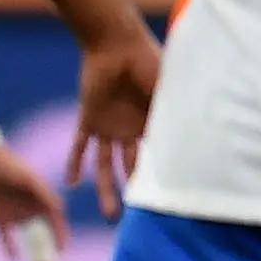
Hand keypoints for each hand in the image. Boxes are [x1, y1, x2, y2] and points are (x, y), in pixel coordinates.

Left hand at [0, 146, 66, 260]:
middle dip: (50, 252)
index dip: (60, 236)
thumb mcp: (29, 179)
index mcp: (43, 201)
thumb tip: (59, 211)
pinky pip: (6, 238)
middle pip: (45, 235)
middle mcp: (32, 210)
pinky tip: (15, 260)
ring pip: (29, 239)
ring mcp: (16, 216)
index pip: (56, 222)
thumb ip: (44, 194)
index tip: (62, 249)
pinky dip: (11, 248)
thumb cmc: (9, 166)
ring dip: (35, 254)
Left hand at [69, 29, 161, 219]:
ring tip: (109, 214)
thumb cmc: (147, 62)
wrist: (116, 44)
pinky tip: (71, 183)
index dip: (161, 174)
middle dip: (134, 190)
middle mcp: (130, 129)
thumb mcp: (165, 90)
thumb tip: (189, 138)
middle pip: (131, 167)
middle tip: (138, 216)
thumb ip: (170, 114)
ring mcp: (109, 126)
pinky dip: (74, 163)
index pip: (156, 155)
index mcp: (152, 123)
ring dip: (106, 189)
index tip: (167, 199)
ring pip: (106, 165)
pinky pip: (80, 145)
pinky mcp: (88, 119)